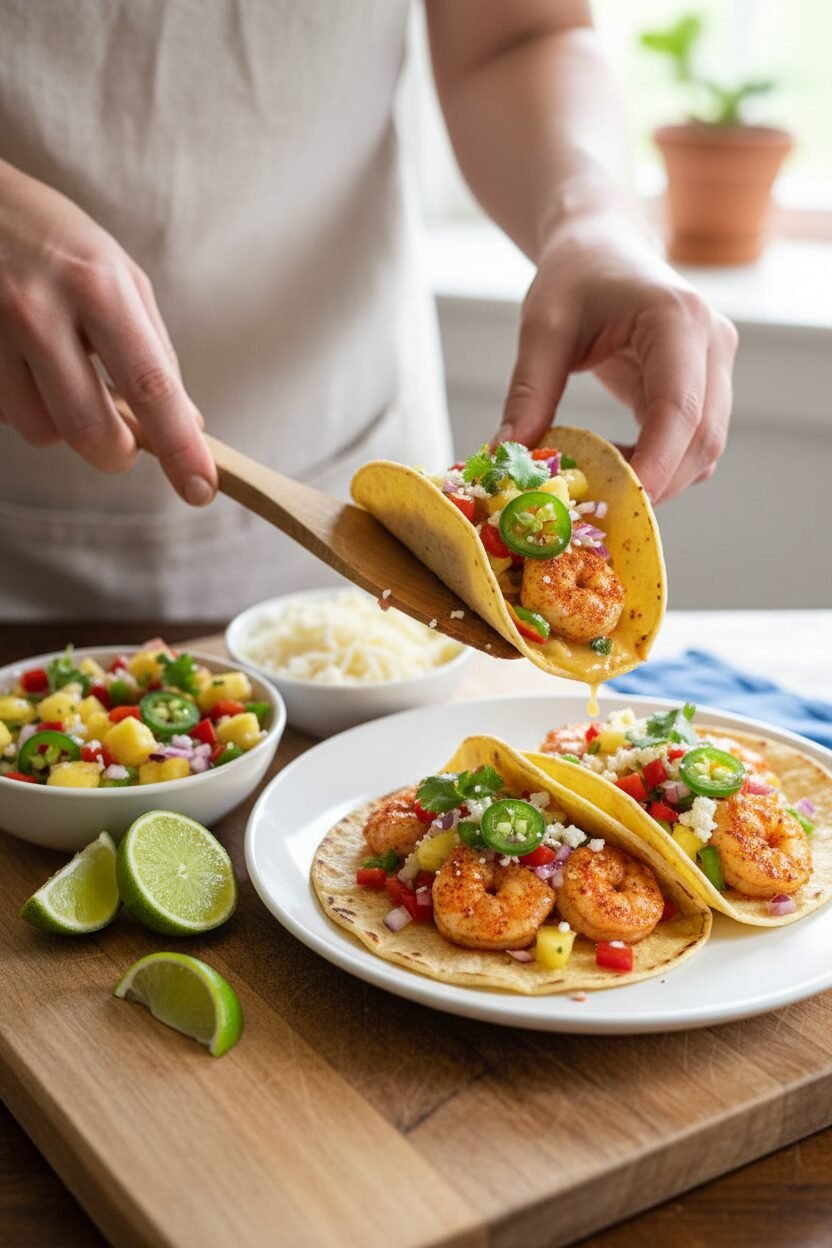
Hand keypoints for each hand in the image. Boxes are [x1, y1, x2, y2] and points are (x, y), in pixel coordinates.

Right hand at [0, 161, 215, 503]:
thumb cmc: (55, 240)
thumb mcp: (119, 276)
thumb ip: (155, 351)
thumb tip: (188, 423)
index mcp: (96, 286)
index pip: (150, 386)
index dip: (180, 446)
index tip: (200, 489)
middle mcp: (38, 310)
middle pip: (89, 429)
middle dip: (117, 451)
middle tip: (126, 439)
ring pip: (42, 431)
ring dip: (65, 424)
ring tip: (63, 374)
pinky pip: (7, 414)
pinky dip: (29, 405)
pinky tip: (27, 362)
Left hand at [496, 213, 738, 503]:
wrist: (602, 244)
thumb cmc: (574, 275)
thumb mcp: (542, 328)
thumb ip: (528, 394)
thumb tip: (508, 458)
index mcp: (676, 319)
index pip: (679, 407)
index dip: (656, 464)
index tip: (622, 504)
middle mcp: (711, 342)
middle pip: (702, 439)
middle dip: (655, 484)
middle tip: (597, 511)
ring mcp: (716, 366)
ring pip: (705, 449)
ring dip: (659, 480)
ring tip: (599, 486)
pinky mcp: (706, 385)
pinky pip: (693, 443)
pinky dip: (660, 466)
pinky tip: (615, 465)